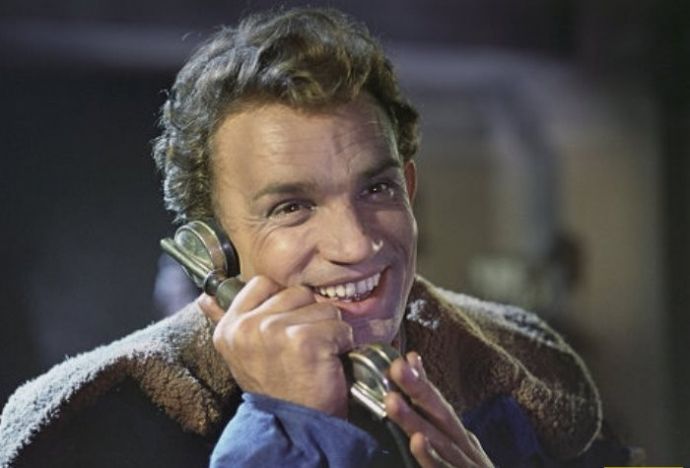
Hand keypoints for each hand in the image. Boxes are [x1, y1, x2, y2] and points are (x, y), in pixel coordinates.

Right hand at [198, 275, 354, 417]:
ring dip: (329, 330)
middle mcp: (248, 327)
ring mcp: (274, 331)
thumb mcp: (240, 354)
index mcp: (230, 327)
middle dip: (309, 316)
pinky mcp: (304, 340)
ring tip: (316, 354)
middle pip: (298, 293)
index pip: (262, 283)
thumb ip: (224, 320)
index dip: (283, 301)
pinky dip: (342, 343)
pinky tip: (328, 361)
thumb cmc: (274, 388)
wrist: (293, 426)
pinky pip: (338, 326)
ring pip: (322, 307)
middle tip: (303, 346)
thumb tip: (204, 297)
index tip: (287, 325)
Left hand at [385, 353, 493, 467]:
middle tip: (397, 368)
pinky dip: (431, 458)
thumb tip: (414, 364)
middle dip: (419, 390)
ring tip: (392, 401)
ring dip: (416, 421)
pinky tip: (417, 442)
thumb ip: (431, 409)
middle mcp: (465, 448)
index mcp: (459, 437)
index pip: (440, 404)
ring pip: (440, 442)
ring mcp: (466, 466)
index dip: (422, 382)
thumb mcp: (453, 445)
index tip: (403, 359)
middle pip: (442, 415)